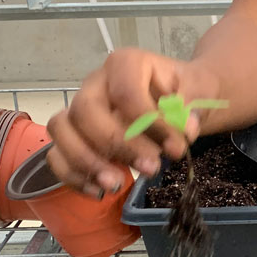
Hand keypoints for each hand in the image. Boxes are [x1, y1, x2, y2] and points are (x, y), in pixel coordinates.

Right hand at [46, 49, 226, 195]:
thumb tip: (185, 127)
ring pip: (61, 129)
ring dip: (86, 162)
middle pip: (86, 110)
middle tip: (151, 168)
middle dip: (117, 145)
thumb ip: (193, 102)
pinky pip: (56, 154)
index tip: (177, 148)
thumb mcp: (199, 89)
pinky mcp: (74, 134)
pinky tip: (99, 192)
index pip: (126, 93)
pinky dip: (72, 175)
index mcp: (125, 64)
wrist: (179, 97)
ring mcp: (80, 108)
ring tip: (116, 185)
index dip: (150, 124)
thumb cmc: (186, 91)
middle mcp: (96, 82)